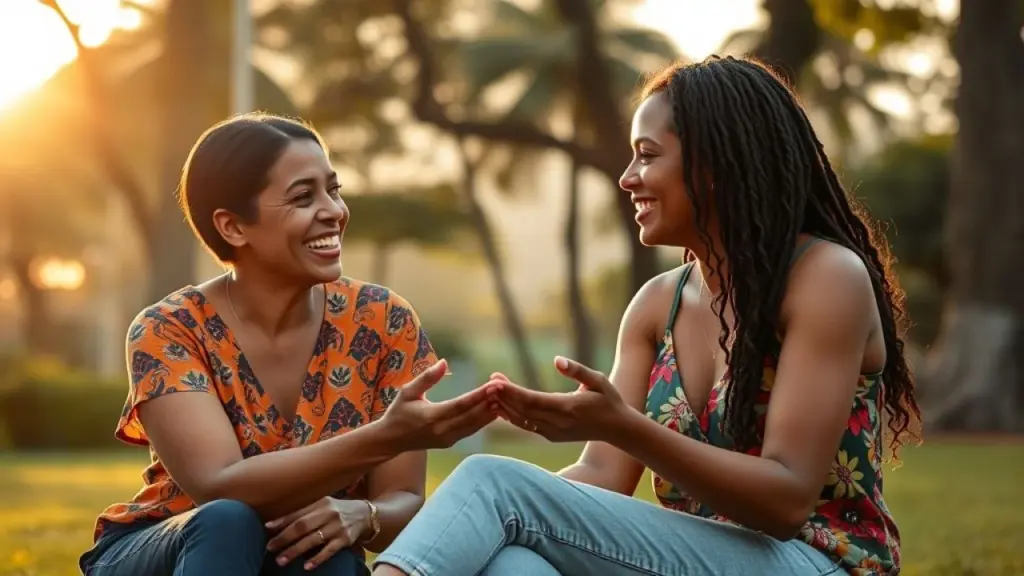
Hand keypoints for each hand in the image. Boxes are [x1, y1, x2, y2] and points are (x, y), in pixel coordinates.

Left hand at [265, 497, 369, 569]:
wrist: (366, 514)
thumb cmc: (338, 510)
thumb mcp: (324, 505)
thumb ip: (305, 512)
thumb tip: (277, 522)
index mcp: (321, 503)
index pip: (298, 513)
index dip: (282, 521)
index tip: (266, 528)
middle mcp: (329, 513)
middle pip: (303, 526)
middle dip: (284, 538)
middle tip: (270, 548)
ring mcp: (337, 527)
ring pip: (313, 540)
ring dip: (295, 550)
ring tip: (281, 560)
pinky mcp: (345, 539)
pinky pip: (329, 550)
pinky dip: (318, 559)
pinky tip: (307, 566)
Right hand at [381, 358, 498, 450]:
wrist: (390, 440)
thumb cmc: (398, 412)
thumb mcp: (408, 392)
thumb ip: (427, 378)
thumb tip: (444, 362)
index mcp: (431, 417)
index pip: (460, 405)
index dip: (478, 395)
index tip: (493, 385)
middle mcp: (442, 430)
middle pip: (472, 417)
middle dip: (489, 403)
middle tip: (504, 389)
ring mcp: (447, 439)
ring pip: (474, 426)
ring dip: (490, 412)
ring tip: (503, 398)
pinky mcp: (450, 443)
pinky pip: (470, 431)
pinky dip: (483, 420)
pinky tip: (493, 410)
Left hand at [492, 356, 628, 442]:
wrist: (617, 428)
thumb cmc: (608, 399)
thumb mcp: (598, 380)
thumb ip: (577, 370)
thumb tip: (557, 360)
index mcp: (567, 408)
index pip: (532, 400)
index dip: (512, 392)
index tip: (496, 381)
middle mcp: (557, 423)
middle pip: (523, 410)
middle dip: (504, 396)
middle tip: (489, 382)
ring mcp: (553, 432)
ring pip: (522, 420)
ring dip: (505, 407)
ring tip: (491, 392)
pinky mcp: (551, 436)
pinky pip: (527, 426)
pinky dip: (513, 417)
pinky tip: (502, 407)